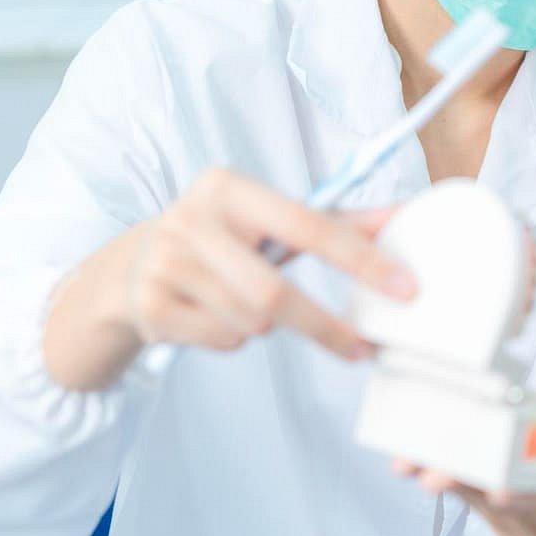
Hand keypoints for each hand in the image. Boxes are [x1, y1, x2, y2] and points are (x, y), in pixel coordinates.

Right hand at [44, 168, 415, 390]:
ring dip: (266, 326)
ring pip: (251, 321)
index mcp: (228, 186)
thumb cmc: (225, 238)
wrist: (130, 267)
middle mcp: (190, 219)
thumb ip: (339, 219)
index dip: (361, 260)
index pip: (309, 225)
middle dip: (323, 325)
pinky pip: (222, 340)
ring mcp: (162, 264)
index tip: (405, 288)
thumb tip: (405, 215)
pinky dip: (235, 338)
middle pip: (274, 292)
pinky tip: (216, 316)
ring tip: (251, 306)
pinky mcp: (147, 307)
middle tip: (362, 348)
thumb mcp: (272, 218)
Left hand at [394, 439, 535, 535]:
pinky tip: (424, 462)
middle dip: (466, 486)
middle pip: (502, 508)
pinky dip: (454, 482)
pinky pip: (476, 506)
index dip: (525, 498)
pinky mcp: (504, 535)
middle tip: (432, 474)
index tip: (500, 489)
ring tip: (411, 462)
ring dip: (447, 481)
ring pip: (480, 508)